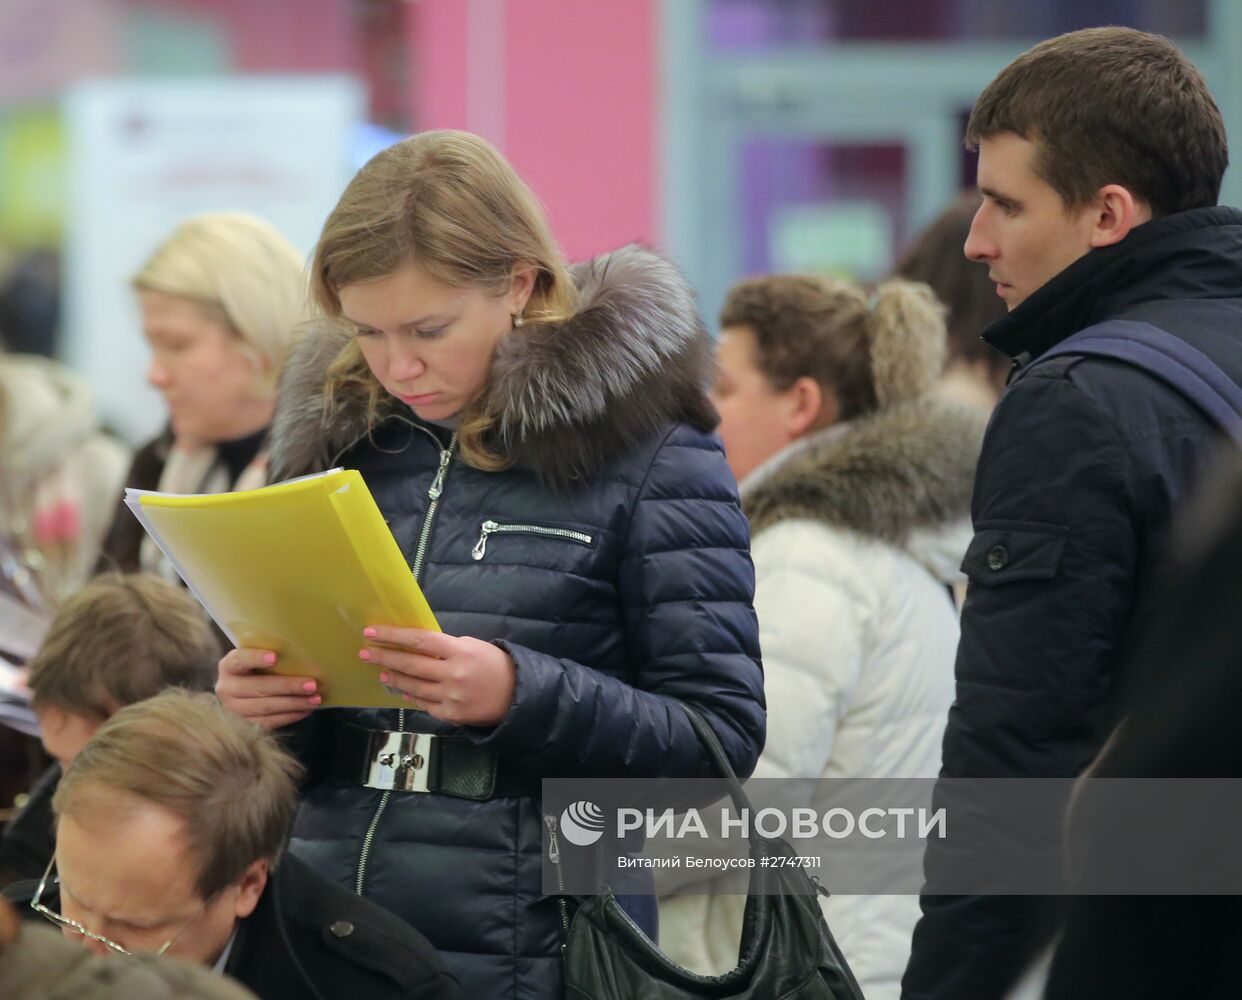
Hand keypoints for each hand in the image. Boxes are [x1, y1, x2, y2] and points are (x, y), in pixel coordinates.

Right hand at [216, 648, 320, 728]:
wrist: (243, 690)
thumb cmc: (257, 668)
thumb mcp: (257, 656)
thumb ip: (271, 654)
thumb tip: (303, 654)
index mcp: (228, 666)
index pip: (240, 660)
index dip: (255, 658)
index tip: (275, 657)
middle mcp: (226, 689)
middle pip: (258, 688)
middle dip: (288, 686)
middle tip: (313, 685)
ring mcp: (234, 710)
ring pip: (266, 707)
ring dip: (294, 703)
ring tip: (316, 699)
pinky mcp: (245, 725)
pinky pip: (270, 722)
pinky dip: (291, 716)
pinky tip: (307, 709)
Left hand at [359, 626, 515, 725]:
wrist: (516, 695)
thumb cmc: (494, 664)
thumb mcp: (472, 646)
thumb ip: (445, 647)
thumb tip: (416, 647)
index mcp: (459, 651)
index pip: (419, 640)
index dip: (393, 636)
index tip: (372, 632)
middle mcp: (452, 674)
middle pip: (410, 664)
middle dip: (384, 658)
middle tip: (364, 653)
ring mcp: (450, 697)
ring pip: (412, 687)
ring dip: (393, 678)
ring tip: (380, 672)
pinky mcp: (450, 715)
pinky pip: (424, 704)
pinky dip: (411, 696)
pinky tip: (402, 690)